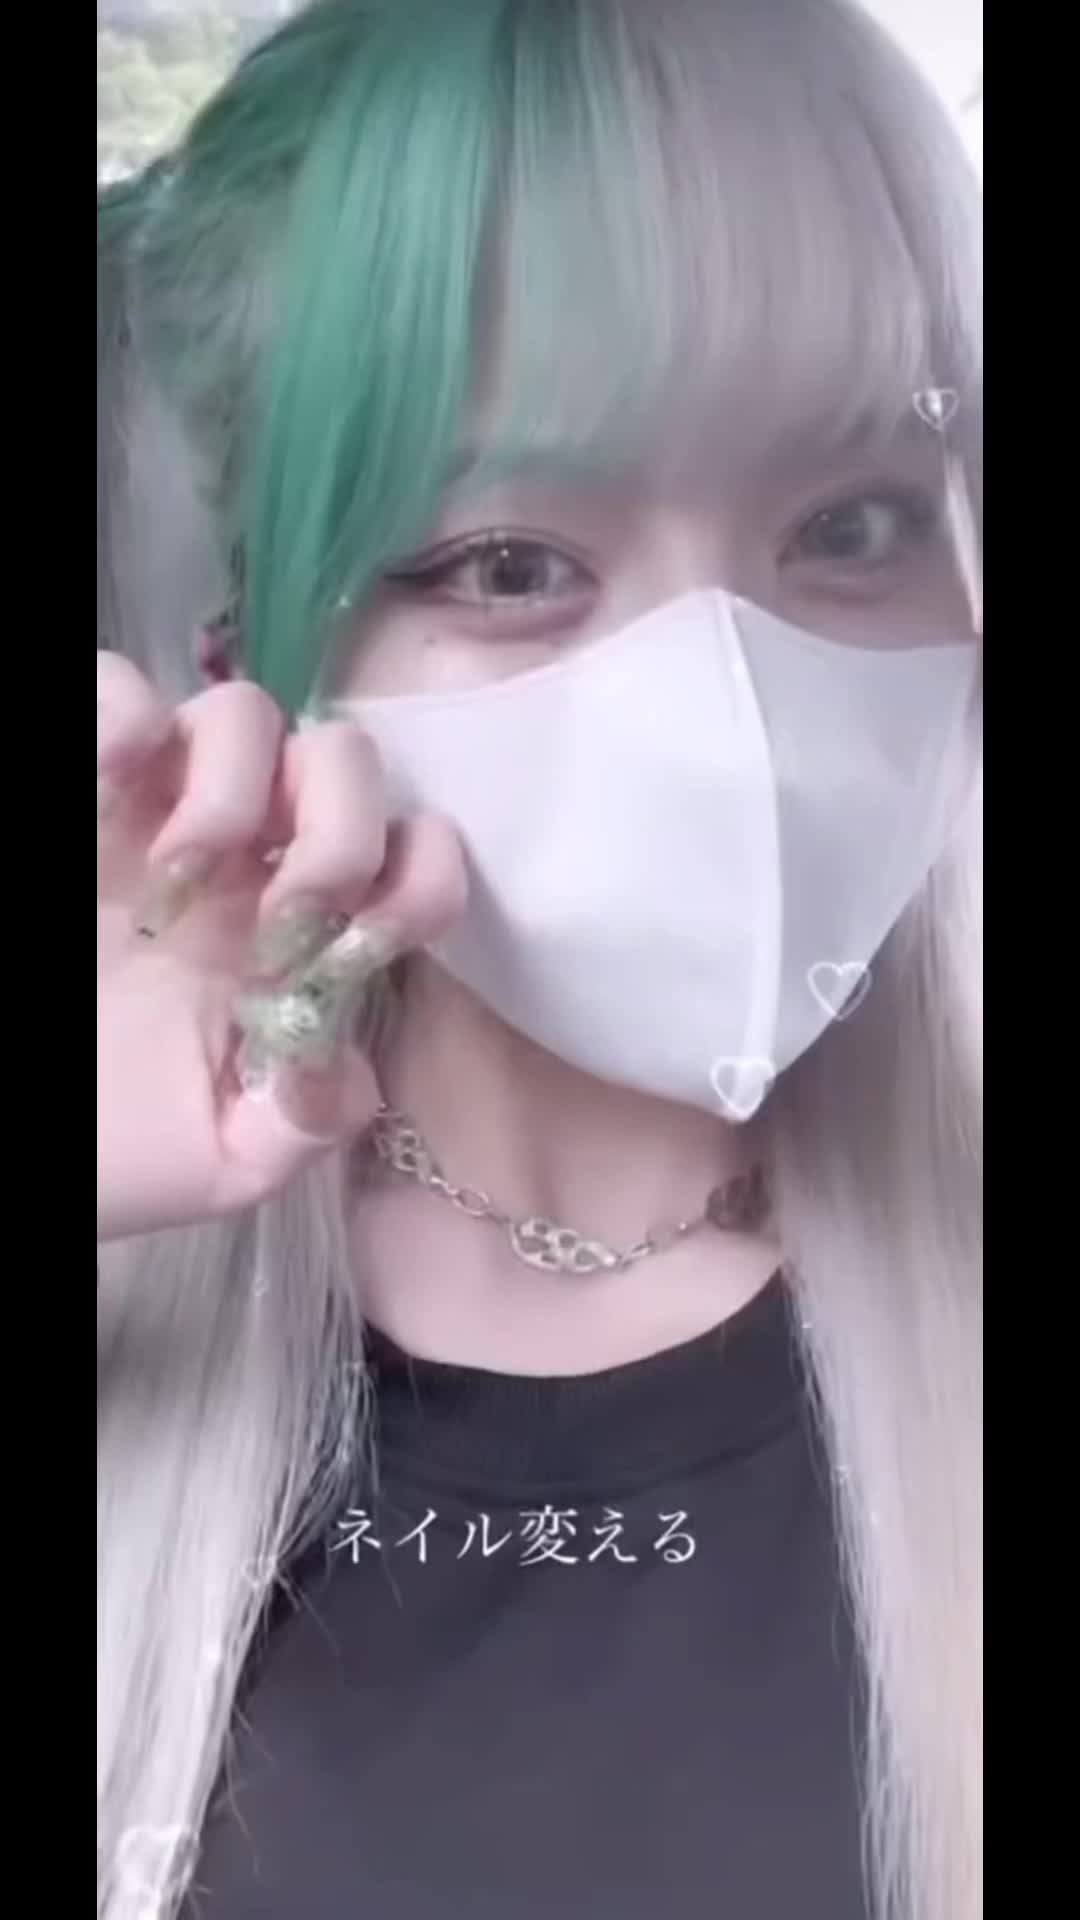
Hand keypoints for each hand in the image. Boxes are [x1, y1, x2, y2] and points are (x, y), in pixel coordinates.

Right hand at [97, 653, 465, 1241]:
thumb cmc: (104, 1144)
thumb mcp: (219, 1161)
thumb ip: (302, 1123)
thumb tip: (354, 1071)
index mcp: (297, 938)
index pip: (413, 858)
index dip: (417, 881)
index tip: (355, 945)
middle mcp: (243, 858)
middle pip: (346, 761)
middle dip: (338, 832)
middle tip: (274, 923)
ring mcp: (153, 810)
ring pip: (245, 710)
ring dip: (235, 788)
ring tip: (174, 878)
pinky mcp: (80, 781)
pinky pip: (117, 687)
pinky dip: (125, 718)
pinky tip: (106, 794)